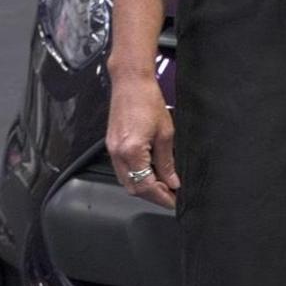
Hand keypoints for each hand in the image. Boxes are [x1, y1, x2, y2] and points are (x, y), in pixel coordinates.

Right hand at [105, 77, 179, 208]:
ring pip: (127, 181)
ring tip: (164, 187)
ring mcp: (111, 151)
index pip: (146, 186)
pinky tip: (150, 174)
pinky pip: (122, 170)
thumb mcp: (166, 134)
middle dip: (153, 196)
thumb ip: (167, 161)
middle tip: (171, 197)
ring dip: (144, 188)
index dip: (162, 197)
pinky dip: (136, 177)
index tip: (175, 201)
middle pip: (134, 188)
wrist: (131, 84)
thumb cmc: (148, 101)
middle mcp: (117, 154)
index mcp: (132, 152)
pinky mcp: (111, 146)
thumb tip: (173, 181)